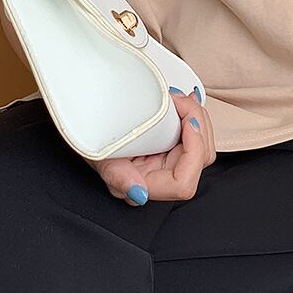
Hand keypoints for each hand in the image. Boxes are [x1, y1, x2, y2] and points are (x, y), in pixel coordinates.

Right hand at [84, 88, 215, 205]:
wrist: (89, 129)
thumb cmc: (93, 143)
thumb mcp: (101, 158)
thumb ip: (119, 179)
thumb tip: (139, 194)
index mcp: (148, 186)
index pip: (183, 183)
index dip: (193, 152)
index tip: (187, 121)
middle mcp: (163, 178)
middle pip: (200, 160)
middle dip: (199, 126)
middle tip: (182, 100)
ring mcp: (170, 162)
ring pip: (202, 146)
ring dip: (197, 118)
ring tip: (182, 98)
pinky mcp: (173, 147)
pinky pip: (195, 136)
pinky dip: (194, 117)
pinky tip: (186, 103)